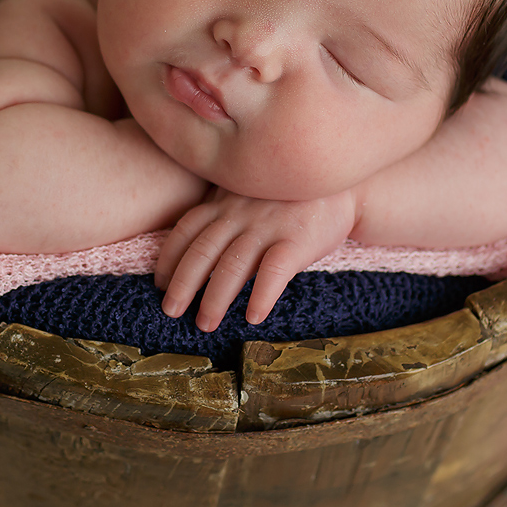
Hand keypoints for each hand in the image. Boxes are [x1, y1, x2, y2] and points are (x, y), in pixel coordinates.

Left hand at [155, 188, 358, 331]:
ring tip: (205, 323)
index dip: (169, 257)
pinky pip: (274, 271)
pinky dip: (261, 295)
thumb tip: (197, 250)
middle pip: (202, 250)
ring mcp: (269, 225)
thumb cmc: (293, 194)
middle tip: (170, 311)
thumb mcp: (251, 192)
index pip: (187, 228)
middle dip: (183, 283)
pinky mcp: (298, 240)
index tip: (159, 282)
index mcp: (226, 200)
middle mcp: (242, 212)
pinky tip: (254, 317)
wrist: (347, 183)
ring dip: (215, 298)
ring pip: (233, 265)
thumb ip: (225, 211)